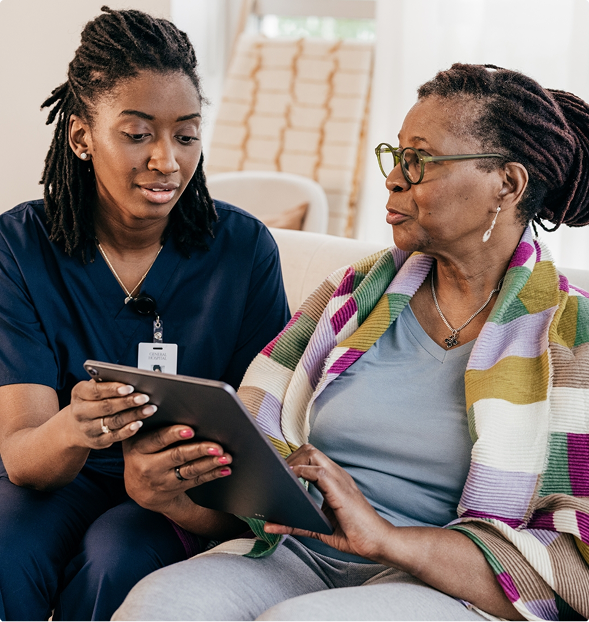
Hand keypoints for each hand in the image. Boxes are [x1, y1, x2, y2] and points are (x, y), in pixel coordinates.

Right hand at [65, 380, 156, 449]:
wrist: (76, 427)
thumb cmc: (92, 400)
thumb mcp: (93, 388)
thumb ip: (107, 382)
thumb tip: (131, 377)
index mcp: (79, 394)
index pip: (95, 391)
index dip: (113, 389)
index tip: (130, 387)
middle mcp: (80, 412)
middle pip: (106, 407)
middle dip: (127, 402)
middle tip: (145, 397)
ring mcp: (87, 429)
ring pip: (113, 421)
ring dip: (134, 415)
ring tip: (150, 409)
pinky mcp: (97, 441)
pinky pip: (114, 436)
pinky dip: (128, 430)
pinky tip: (139, 423)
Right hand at [122, 426, 231, 515]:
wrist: (138, 490)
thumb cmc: (142, 455)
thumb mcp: (139, 442)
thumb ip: (153, 429)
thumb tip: (182, 409)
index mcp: (138, 448)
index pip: (157, 439)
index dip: (173, 434)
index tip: (190, 430)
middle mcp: (148, 466)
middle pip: (177, 456)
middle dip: (199, 450)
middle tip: (217, 446)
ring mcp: (162, 480)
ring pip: (190, 470)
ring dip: (210, 463)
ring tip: (225, 457)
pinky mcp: (175, 489)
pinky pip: (196, 481)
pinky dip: (213, 474)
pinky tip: (225, 469)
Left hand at [264, 444, 393, 561]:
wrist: (377, 542)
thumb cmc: (353, 535)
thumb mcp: (318, 528)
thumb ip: (296, 525)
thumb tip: (270, 526)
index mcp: (334, 480)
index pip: (311, 457)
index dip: (293, 461)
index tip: (278, 473)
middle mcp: (336, 474)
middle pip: (309, 449)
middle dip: (289, 457)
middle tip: (276, 474)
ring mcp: (339, 479)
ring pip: (312, 453)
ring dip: (293, 461)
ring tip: (280, 476)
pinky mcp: (340, 489)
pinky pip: (318, 471)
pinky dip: (301, 472)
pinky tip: (290, 481)